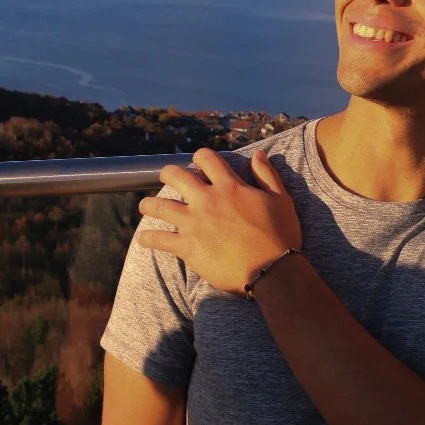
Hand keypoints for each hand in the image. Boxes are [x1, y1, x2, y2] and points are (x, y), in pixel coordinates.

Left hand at [137, 147, 301, 294]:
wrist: (271, 270)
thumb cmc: (280, 235)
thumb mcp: (281, 199)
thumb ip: (267, 174)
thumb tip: (257, 154)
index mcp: (229, 186)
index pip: (207, 159)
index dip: (200, 157)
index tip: (198, 162)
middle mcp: (207, 200)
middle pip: (176, 176)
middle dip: (167, 174)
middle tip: (166, 178)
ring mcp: (194, 223)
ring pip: (159, 205)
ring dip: (149, 204)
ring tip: (145, 206)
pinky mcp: (187, 246)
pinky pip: (159, 239)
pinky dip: (149, 238)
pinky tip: (143, 239)